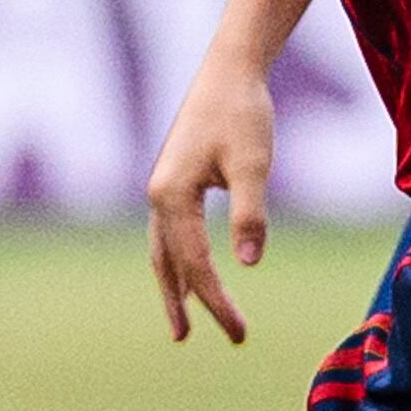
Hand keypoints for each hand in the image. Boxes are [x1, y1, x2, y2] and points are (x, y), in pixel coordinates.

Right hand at [149, 59, 281, 345]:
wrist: (229, 69)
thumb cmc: (243, 113)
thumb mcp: (253, 164)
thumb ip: (250, 213)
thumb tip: (247, 263)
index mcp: (171, 196)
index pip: (195, 264)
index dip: (217, 302)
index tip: (239, 334)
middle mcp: (157, 195)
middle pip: (169, 264)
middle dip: (186, 304)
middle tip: (194, 342)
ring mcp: (161, 188)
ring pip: (162, 251)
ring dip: (172, 288)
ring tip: (181, 325)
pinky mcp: (173, 181)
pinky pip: (168, 234)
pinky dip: (175, 261)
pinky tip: (186, 276)